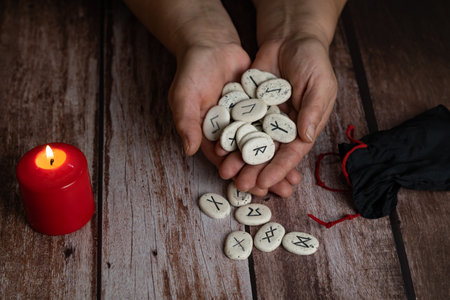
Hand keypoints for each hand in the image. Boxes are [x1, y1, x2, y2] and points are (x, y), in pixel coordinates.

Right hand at [169, 42, 301, 197]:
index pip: (227, 162)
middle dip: (266, 175)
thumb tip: (190, 149)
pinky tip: (299, 146)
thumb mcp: (184, 97)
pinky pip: (274, 125)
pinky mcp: (260, 107)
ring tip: (294, 180)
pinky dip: (285, 136)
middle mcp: (230, 131)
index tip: (256, 189)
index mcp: (211, 136)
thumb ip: (186, 123)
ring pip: (265, 145)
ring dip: (278, 161)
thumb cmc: (192, 71)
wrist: (211, 44)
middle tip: (283, 192)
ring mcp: (246, 120)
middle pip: (249, 158)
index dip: (241, 176)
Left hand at [216, 37, 336, 196]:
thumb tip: (307, 136)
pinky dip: (229, 135)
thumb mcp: (320, 83)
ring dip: (239, 158)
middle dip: (255, 169)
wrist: (289, 37)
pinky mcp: (248, 105)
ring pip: (249, 142)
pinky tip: (219, 147)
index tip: (266, 183)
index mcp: (303, 126)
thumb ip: (314, 109)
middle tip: (242, 185)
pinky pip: (237, 123)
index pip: (291, 153)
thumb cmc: (313, 60)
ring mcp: (264, 116)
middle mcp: (282, 126)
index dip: (279, 169)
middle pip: (267, 152)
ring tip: (226, 171)